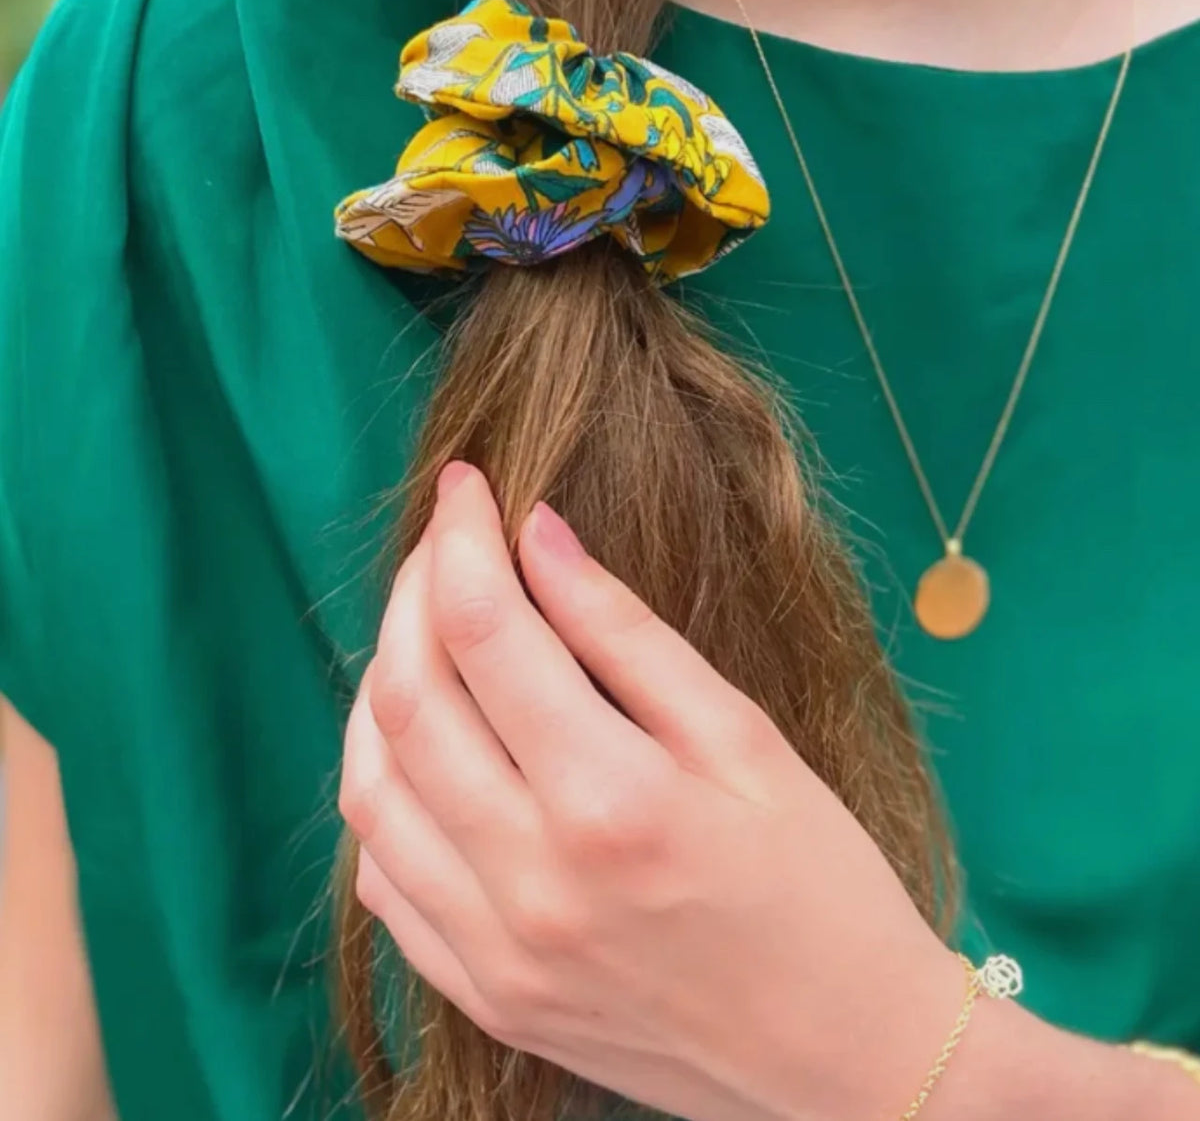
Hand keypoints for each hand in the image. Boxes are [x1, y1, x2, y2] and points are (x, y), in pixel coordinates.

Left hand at [339, 461, 965, 1120]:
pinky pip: (382, 881)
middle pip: (410, 696)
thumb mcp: (744, 739)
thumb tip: (539, 532)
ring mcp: (493, 952)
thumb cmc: (821, 884)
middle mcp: (530, 881)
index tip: (466, 484)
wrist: (846, 1060)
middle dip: (413, 592)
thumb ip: (627, 633)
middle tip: (446, 542)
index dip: (462, 538)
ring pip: (369, 787)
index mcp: (609, 800)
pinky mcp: (482, 997)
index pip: (485, 629)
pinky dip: (380, 793)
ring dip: (378, 686)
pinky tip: (420, 747)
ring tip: (421, 630)